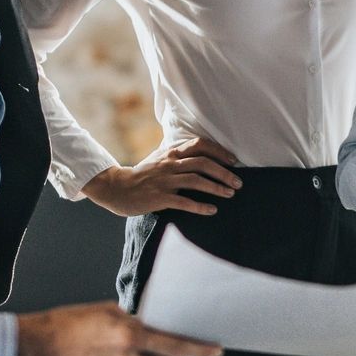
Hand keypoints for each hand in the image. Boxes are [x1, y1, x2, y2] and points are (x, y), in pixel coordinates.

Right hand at [13, 302, 220, 355]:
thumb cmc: (64, 324)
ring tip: (112, 344)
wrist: (35, 349)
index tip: (216, 350)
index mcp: (130, 335)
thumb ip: (130, 319)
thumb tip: (145, 325)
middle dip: (175, 353)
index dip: (198, 349)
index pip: (175, 344)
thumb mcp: (103, 310)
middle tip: (183, 347)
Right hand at [82, 136, 243, 217]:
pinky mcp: (159, 198)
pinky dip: (200, 206)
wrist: (116, 188)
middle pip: (202, 163)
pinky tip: (212, 210)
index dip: (219, 151)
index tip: (233, 161)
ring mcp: (164, 181)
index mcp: (171, 153)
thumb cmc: (142, 175)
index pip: (199, 145)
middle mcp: (169, 164)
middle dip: (224, 172)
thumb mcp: (159, 159)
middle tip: (239, 182)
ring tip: (230, 194)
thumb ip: (177, 155)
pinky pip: (184, 202)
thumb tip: (199, 153)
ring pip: (196, 181)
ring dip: (216, 187)